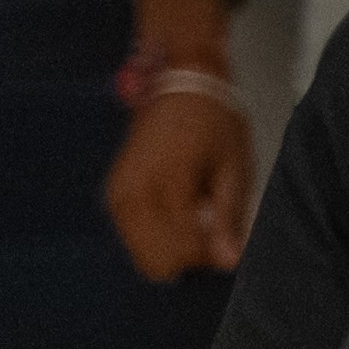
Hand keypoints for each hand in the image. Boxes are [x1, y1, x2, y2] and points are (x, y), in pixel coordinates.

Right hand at [106, 92, 252, 277]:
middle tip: (209, 228)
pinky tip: (174, 212)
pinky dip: (156, 236)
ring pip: (141, 255)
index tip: (223, 235)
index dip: (208, 255)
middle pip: (155, 263)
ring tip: (194, 216)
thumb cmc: (214, 123)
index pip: (180, 253)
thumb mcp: (234, 169)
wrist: (181, 86)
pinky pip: (133, 238)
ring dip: (171, 247)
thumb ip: (228, 218)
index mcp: (164, 185)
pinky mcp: (113, 194)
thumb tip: (228, 262)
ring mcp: (117, 195)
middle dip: (187, 256)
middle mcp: (131, 194)